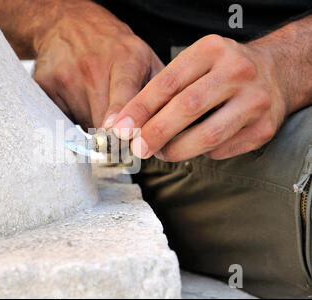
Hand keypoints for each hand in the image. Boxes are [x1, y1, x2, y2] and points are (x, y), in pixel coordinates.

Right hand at [33, 1, 162, 128]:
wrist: (70, 24)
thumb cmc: (113, 46)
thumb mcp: (145, 58)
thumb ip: (160, 91)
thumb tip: (171, 127)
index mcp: (125, 58)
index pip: (123, 91)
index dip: (120, 114)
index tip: (119, 132)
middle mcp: (93, 66)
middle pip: (100, 119)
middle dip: (112, 136)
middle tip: (119, 137)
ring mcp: (65, 75)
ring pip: (82, 123)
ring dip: (92, 124)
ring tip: (97, 102)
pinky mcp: (45, 85)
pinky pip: (62, 118)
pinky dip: (72, 118)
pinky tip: (78, 99)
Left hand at [112, 34, 288, 160]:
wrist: (275, 73)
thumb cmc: (223, 72)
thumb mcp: (195, 64)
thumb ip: (165, 89)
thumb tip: (130, 123)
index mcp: (212, 50)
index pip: (168, 82)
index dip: (141, 108)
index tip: (122, 127)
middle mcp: (237, 70)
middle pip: (188, 107)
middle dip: (156, 132)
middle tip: (139, 148)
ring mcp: (255, 99)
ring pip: (207, 135)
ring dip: (176, 150)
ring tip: (161, 152)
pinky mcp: (264, 127)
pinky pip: (222, 148)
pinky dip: (202, 152)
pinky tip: (194, 147)